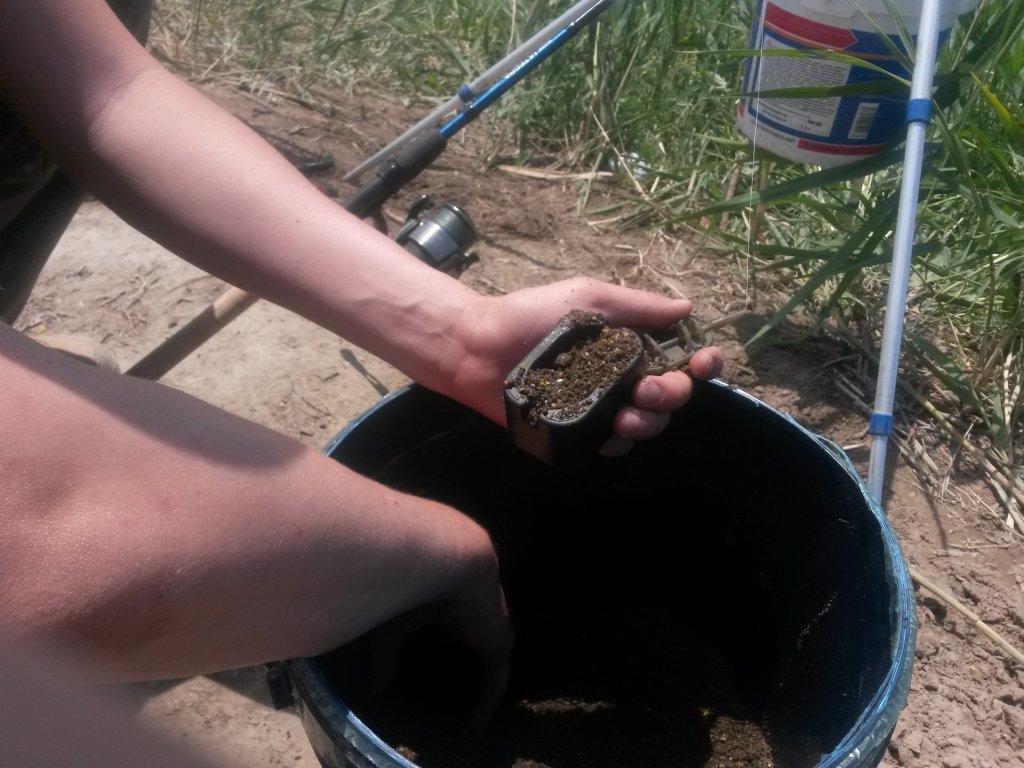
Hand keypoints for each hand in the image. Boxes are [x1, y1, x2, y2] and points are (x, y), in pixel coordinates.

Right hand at [363, 555, 512, 729]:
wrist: (443, 558)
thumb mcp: (390, 623)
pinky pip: (496, 676)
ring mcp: (488, 623)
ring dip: (476, 678)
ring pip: (484, 655)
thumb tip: (374, 689)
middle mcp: (469, 606)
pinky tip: (476, 724)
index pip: (444, 618)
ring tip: (463, 710)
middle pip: (467, 635)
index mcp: (445, 592)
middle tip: (443, 687)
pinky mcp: (500, 641)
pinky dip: (487, 699)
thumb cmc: (411, 581)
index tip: (423, 660)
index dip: (436, 636)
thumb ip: (383, 655)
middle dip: (458, 653)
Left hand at [444, 277, 723, 451]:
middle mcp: (622, 376)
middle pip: (671, 396)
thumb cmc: (529, 315)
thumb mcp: (586, 298)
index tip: (703, 361)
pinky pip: (611, 447)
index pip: (680, 357)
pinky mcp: (578, 433)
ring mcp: (601, 407)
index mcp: (629, 343)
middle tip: (647, 390)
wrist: (477, 346)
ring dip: (648, 423)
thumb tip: (687, 308)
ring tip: (626, 418)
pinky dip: (615, 442)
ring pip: (646, 425)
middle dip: (671, 396)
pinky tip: (606, 431)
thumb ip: (635, 305)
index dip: (701, 362)